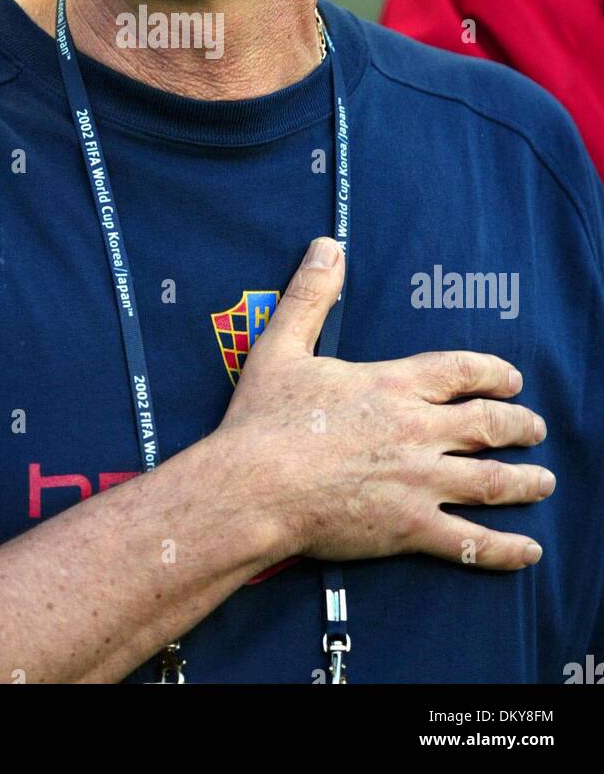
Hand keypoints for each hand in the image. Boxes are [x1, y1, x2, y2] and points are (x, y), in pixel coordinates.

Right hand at [216, 237, 551, 570]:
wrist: (252, 487)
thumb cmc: (263, 420)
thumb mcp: (281, 345)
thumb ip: (309, 295)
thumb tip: (327, 246)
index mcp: (392, 385)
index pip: (461, 371)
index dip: (494, 373)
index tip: (512, 380)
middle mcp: (416, 430)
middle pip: (488, 424)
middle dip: (519, 425)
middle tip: (535, 428)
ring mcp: (419, 481)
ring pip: (492, 481)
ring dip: (526, 481)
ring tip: (544, 481)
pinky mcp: (410, 528)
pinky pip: (471, 541)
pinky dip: (505, 549)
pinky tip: (528, 551)